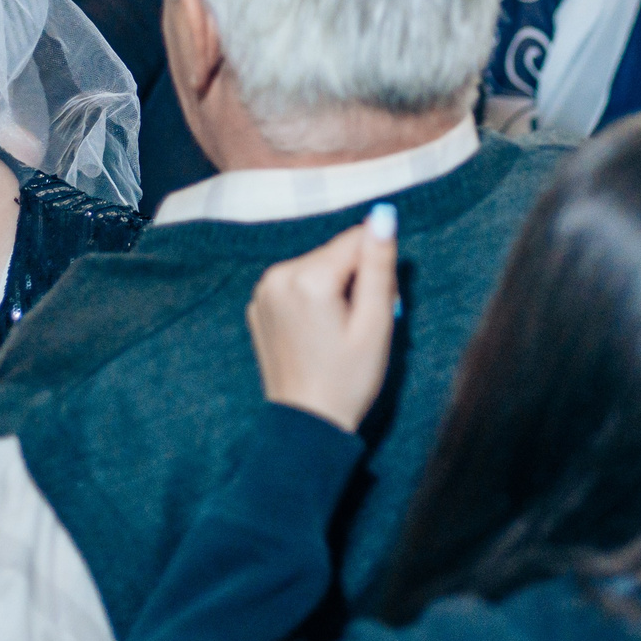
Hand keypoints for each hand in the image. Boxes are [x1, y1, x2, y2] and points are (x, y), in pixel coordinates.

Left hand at [246, 208, 397, 431]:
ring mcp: (262, 291)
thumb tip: (383, 216)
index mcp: (308, 278)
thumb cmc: (348, 379)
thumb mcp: (376, 323)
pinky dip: (311, 300)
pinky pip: (295, 285)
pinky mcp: (257, 305)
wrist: (307, 423)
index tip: (377, 307)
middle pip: (334, 254)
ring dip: (334, 288)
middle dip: (355, 279)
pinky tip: (317, 334)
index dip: (376, 271)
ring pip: (316, 267)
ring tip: (338, 332)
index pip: (357, 240)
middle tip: (360, 325)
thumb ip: (379, 265)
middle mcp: (277, 276)